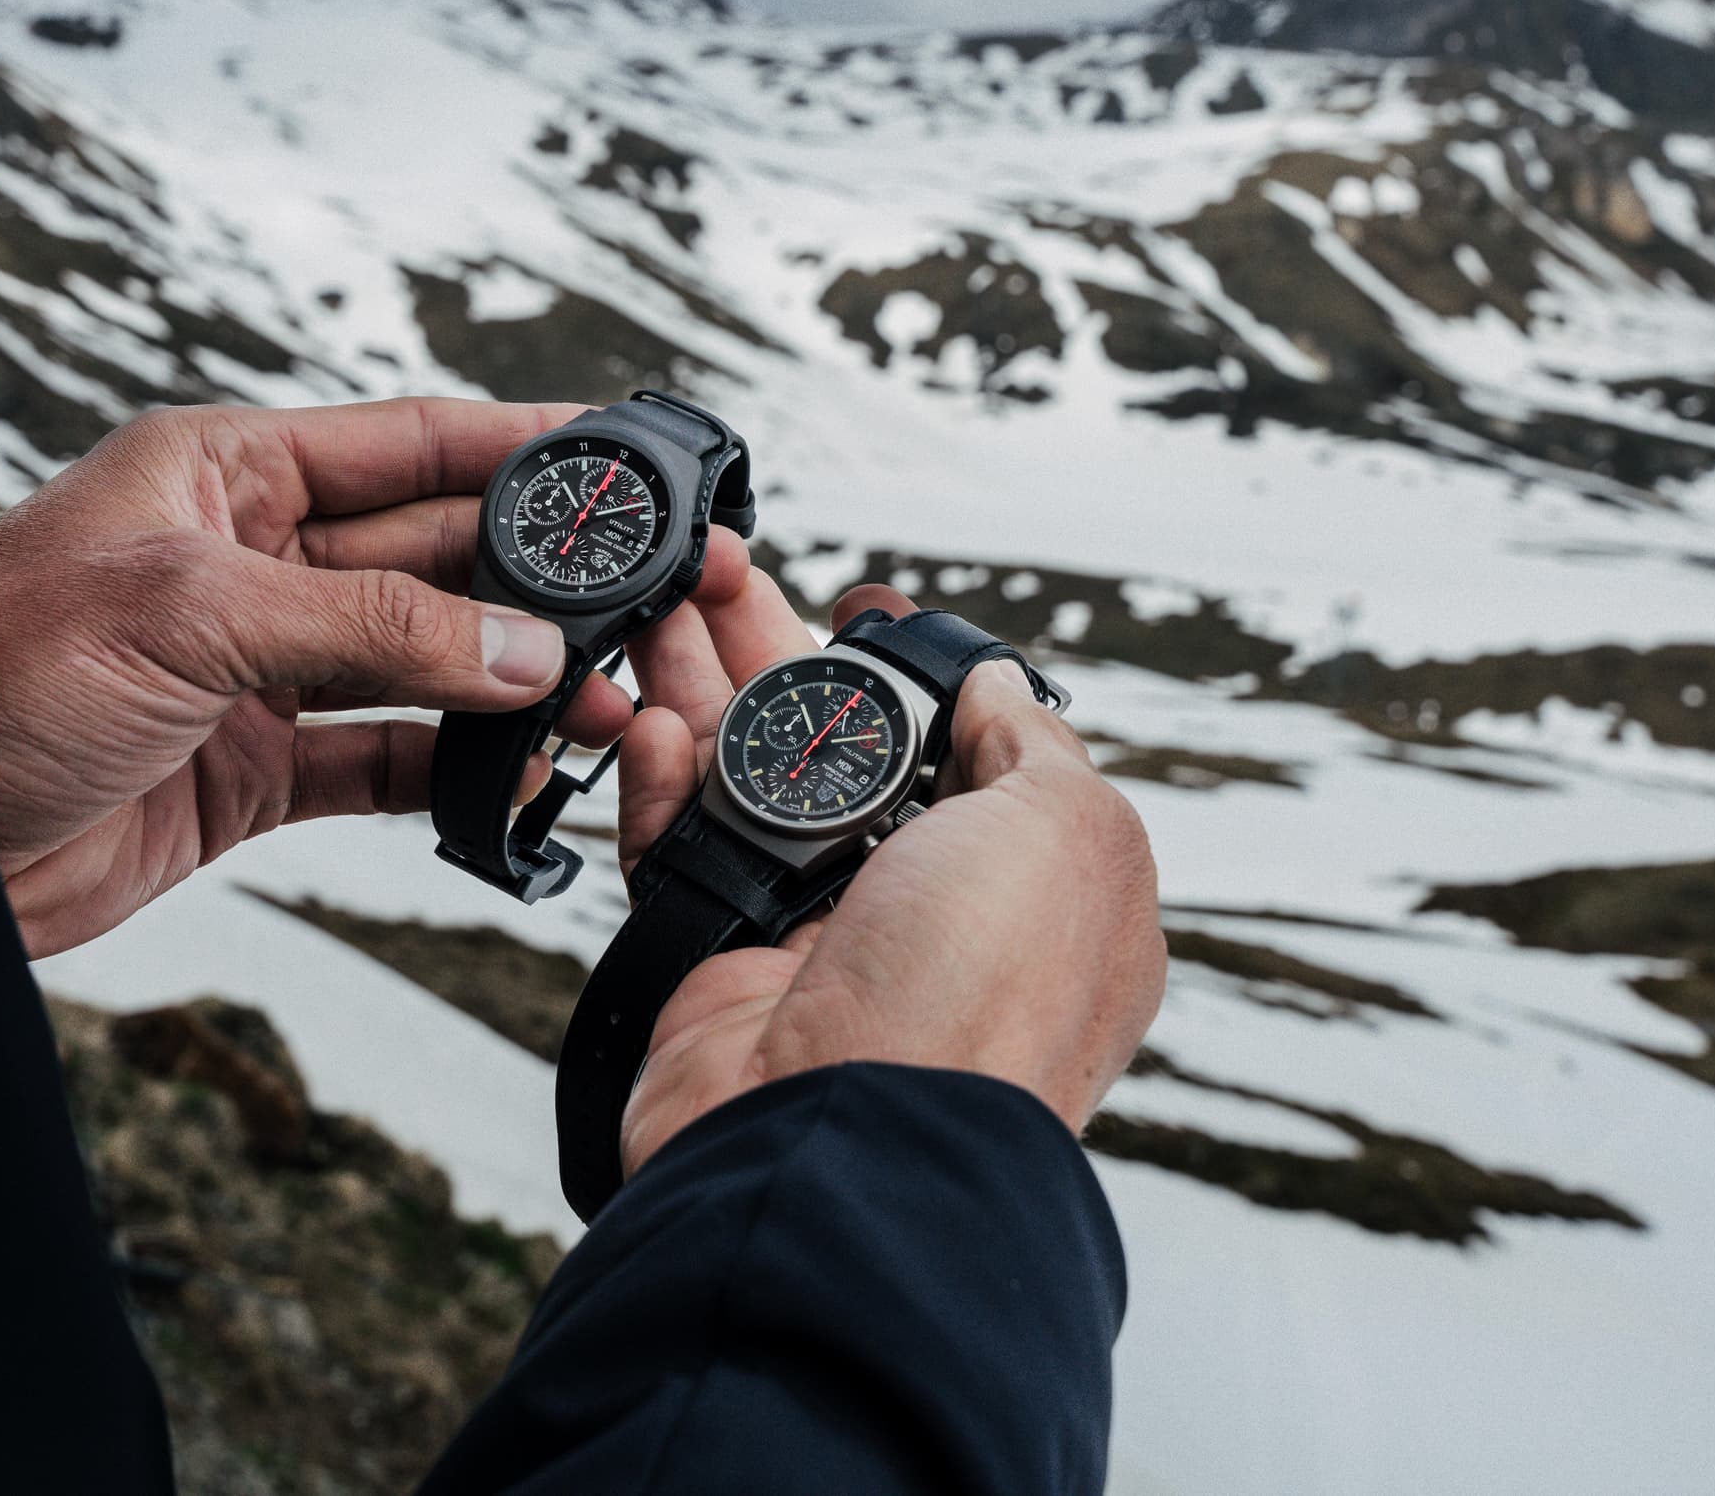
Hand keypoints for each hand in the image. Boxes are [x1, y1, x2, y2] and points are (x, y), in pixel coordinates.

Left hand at [0, 399, 661, 957]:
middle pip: (429, 555)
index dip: (513, 448)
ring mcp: (255, 670)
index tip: (614, 456)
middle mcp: (249, 562)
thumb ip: (371, 628)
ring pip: (419, 664)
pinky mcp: (250, 771)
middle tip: (638, 601)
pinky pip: (381, 760)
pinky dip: (453, 772)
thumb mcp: (194, 616)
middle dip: (533, 582)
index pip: (402, 443)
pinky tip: (521, 777)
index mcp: (222, 474)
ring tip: (607, 703)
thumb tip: (520, 652)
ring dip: (510, 686)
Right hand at [614, 571, 1165, 1176]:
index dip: (914, 672)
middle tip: (724, 574)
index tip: (863, 608)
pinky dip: (659, 781)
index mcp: (1033, 887)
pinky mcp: (719, 961)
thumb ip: (1031, 741)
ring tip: (662, 605)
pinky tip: (646, 721)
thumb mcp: (1068, 831)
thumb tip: (990, 685)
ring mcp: (818, 936)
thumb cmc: (977, 1003)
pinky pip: (679, 849)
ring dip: (704, 690)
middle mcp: (926, 911)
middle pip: (842, 748)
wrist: (836, 1140)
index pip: (971, 748)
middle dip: (781, 654)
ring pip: (748, 782)